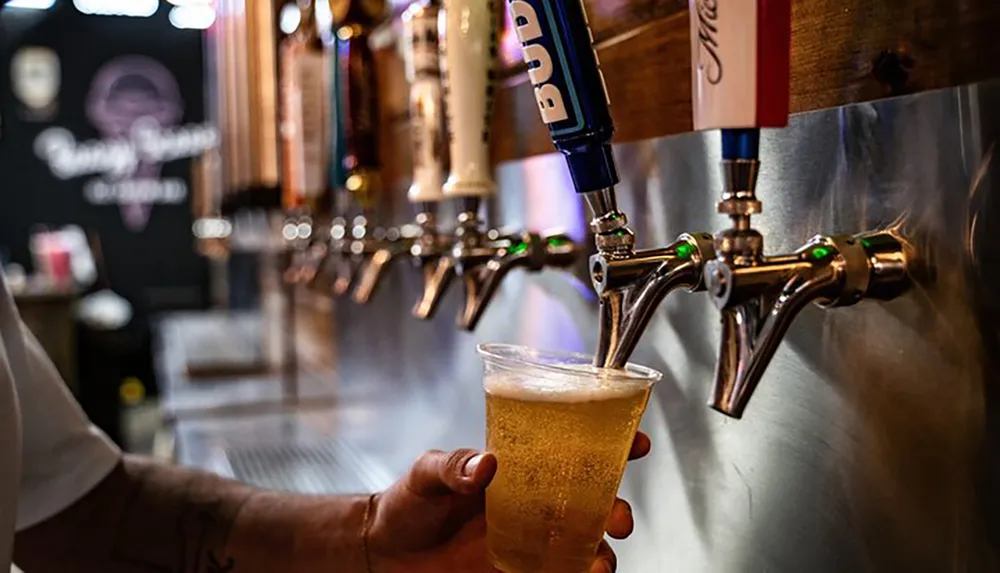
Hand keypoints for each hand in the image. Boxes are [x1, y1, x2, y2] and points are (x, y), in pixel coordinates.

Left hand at [366, 432, 651, 572]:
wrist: (388, 552)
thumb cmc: (410, 502)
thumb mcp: (427, 473)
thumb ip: (454, 465)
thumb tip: (486, 464)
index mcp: (521, 466)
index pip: (573, 448)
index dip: (612, 442)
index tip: (637, 443)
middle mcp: (535, 501)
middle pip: (594, 500)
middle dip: (618, 507)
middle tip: (619, 517)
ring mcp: (532, 539)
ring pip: (586, 543)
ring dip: (604, 551)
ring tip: (599, 562)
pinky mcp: (522, 571)